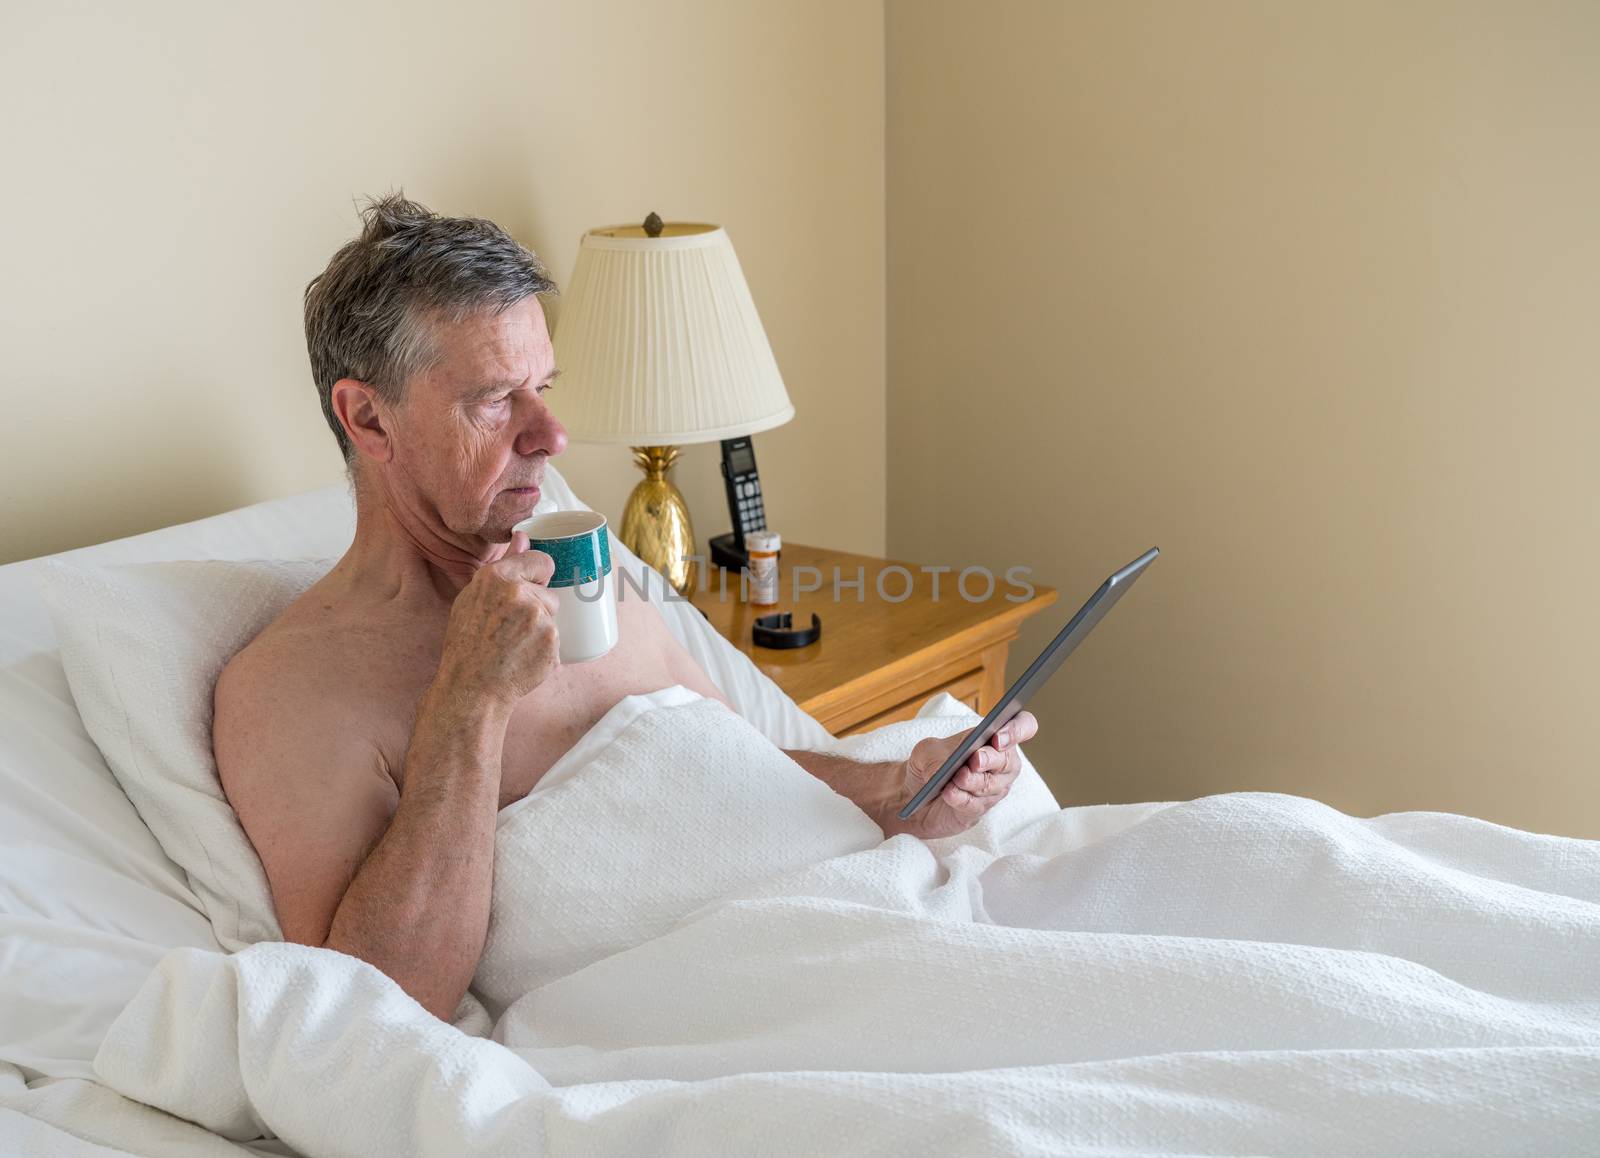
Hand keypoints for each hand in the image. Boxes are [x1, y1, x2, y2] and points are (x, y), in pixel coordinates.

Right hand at [431, 530, 560, 713]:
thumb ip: (504, 565)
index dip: (538, 574)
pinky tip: (522, 657)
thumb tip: (523, 535)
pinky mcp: (552, 641)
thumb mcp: (474, 598)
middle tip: (511, 628)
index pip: (541, 560)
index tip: (533, 585)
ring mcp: (539, 618)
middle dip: (537, 607)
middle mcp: (520, 594)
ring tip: (515, 644)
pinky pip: (555, 639)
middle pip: (548, 593)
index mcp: (497, 578)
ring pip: (552, 617)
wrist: (472, 687)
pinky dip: (544, 649)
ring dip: (541, 628)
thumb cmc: (467, 642)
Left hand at [882, 712, 1038, 840]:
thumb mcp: (926, 750)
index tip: (998, 737)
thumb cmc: (930, 764)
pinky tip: (949, 794)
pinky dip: (961, 798)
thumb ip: (936, 755)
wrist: (914, 793)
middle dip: (990, 759)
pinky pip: (976, 805)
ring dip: (973, 781)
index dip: (1017, 730)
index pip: (1023, 726)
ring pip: (992, 786)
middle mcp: (1001, 764)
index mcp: (993, 738)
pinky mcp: (979, 810)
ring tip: (956, 778)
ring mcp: (993, 789)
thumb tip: (945, 770)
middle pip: (1008, 761)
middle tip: (975, 760)